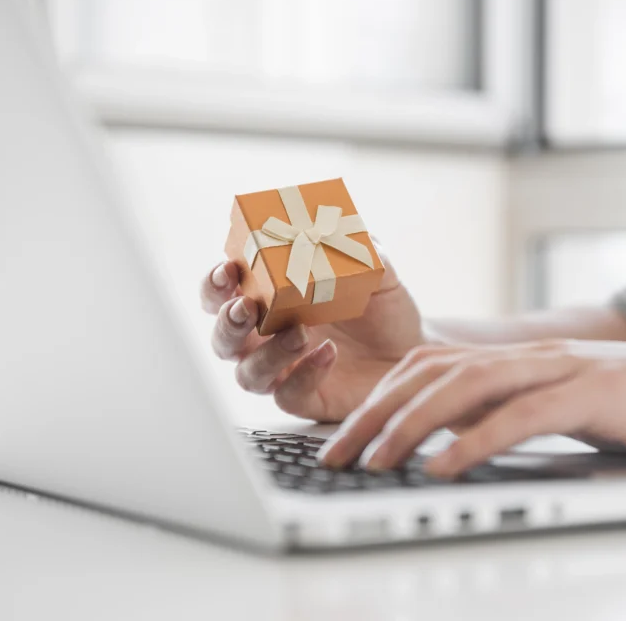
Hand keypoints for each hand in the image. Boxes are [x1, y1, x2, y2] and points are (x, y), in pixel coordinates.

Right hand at [201, 247, 423, 421]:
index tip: (228, 269)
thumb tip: (345, 227)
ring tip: (298, 333)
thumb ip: (358, 248)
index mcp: (270, 299)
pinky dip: (303, 376)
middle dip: (227, 324)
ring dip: (265, 354)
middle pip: (223, 338)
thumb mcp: (376, 270)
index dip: (214, 285)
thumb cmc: (382, 307)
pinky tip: (328, 354)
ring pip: (247, 375)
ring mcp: (285, 371)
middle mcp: (268, 338)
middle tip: (246, 308)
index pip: (222, 294)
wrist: (411, 347)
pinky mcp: (308, 399)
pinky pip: (289, 396)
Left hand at [318, 340, 625, 476]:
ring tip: (372, 462)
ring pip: (463, 390)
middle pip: (430, 375)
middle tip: (333, 457)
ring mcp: (562, 369)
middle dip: (373, 416)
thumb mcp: (572, 409)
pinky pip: (520, 417)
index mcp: (523, 360)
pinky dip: (472, 442)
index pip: (430, 369)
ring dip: (409, 428)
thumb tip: (461, 442)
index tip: (344, 441)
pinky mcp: (595, 393)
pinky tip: (440, 467)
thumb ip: (518, 416)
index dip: (379, 401)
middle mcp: (533, 356)